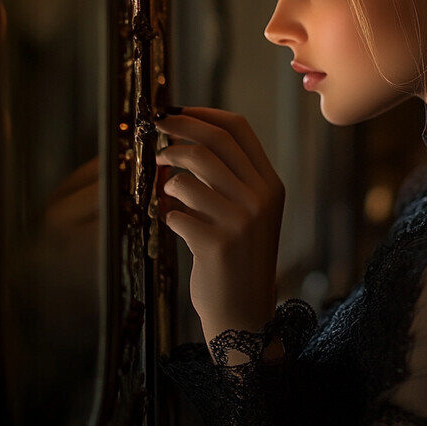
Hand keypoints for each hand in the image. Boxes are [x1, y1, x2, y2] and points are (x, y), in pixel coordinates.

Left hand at [154, 107, 284, 343]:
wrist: (245, 315)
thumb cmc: (239, 259)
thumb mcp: (249, 213)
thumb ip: (228, 178)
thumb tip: (183, 139)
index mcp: (270, 184)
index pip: (238, 129)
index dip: (203, 113)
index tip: (176, 110)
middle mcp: (261, 197)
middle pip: (212, 142)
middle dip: (177, 129)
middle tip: (155, 129)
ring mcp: (241, 220)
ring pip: (189, 175)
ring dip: (167, 176)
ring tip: (163, 184)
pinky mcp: (217, 244)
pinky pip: (176, 211)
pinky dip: (166, 213)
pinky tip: (173, 224)